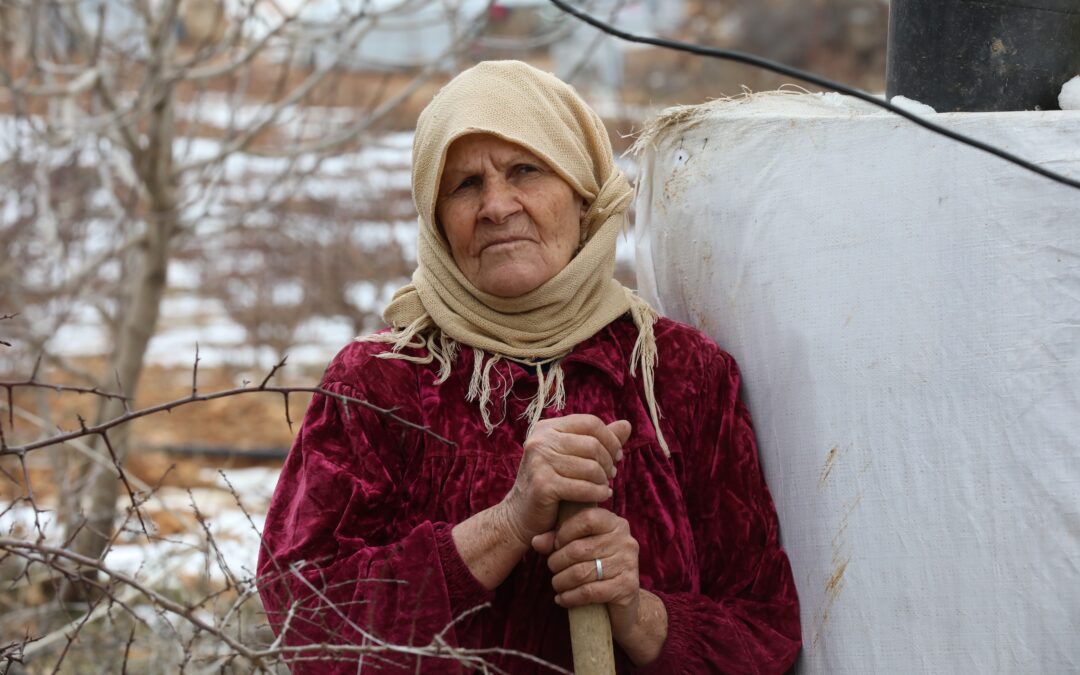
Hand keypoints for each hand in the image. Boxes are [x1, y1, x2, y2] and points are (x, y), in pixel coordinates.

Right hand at [499, 415, 630, 546]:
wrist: (520, 515)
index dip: (610, 439)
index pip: (590, 423)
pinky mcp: (543, 485)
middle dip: (608, 461)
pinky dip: (598, 493)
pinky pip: (583, 488)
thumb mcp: (572, 457)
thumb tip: (627, 424)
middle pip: (592, 444)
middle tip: (611, 475)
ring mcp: (539, 461)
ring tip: (605, 486)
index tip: (617, 455)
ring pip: (590, 467)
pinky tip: (603, 496)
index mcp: (546, 428)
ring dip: (603, 479)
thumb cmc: (550, 483)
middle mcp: (539, 440)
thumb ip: (598, 440)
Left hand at [531, 506, 642, 639]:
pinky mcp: (626, 588)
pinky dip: (570, 597)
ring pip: (581, 572)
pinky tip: (562, 599)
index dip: (565, 532)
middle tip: (552, 568)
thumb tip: (536, 541)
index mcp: (615, 524)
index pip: (587, 518)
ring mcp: (628, 564)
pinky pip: (588, 592)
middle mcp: (625, 541)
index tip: (556, 544)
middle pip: (579, 549)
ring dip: (561, 581)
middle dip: (557, 561)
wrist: (624, 603)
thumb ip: (557, 540)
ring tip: (556, 584)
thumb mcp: (579, 548)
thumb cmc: (597, 567)